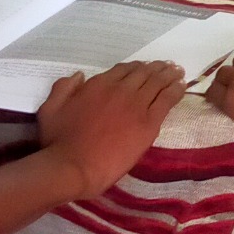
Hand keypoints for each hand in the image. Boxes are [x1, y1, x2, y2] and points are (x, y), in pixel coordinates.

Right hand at [36, 61, 186, 198]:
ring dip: (169, 75)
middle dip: (156, 68)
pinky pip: (167, 101)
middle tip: (167, 66)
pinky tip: (182, 86)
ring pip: (158, 84)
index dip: (136, 67)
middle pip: (144, 73)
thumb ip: (64, 88)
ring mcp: (136, 106)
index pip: (123, 69)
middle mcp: (120, 90)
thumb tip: (79, 76)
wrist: (74, 166)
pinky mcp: (148, 124)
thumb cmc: (59, 141)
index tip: (144, 68)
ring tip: (178, 72)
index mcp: (99, 85)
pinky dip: (176, 91)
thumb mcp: (51, 109)